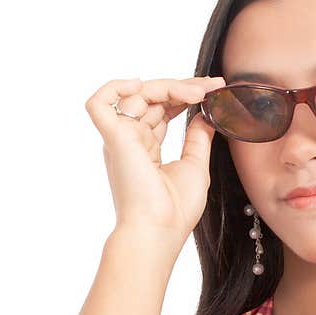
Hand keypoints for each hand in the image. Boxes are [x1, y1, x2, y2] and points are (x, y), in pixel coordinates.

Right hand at [84, 75, 226, 237]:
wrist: (159, 230)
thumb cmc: (175, 210)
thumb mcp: (195, 166)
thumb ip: (197, 137)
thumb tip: (204, 113)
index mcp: (147, 149)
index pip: (163, 110)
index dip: (186, 95)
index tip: (214, 89)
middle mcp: (131, 141)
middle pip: (152, 98)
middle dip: (183, 87)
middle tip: (212, 86)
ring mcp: (121, 139)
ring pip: (137, 95)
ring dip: (168, 87)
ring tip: (196, 94)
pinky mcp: (113, 138)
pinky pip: (100, 104)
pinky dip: (115, 88)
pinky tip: (140, 84)